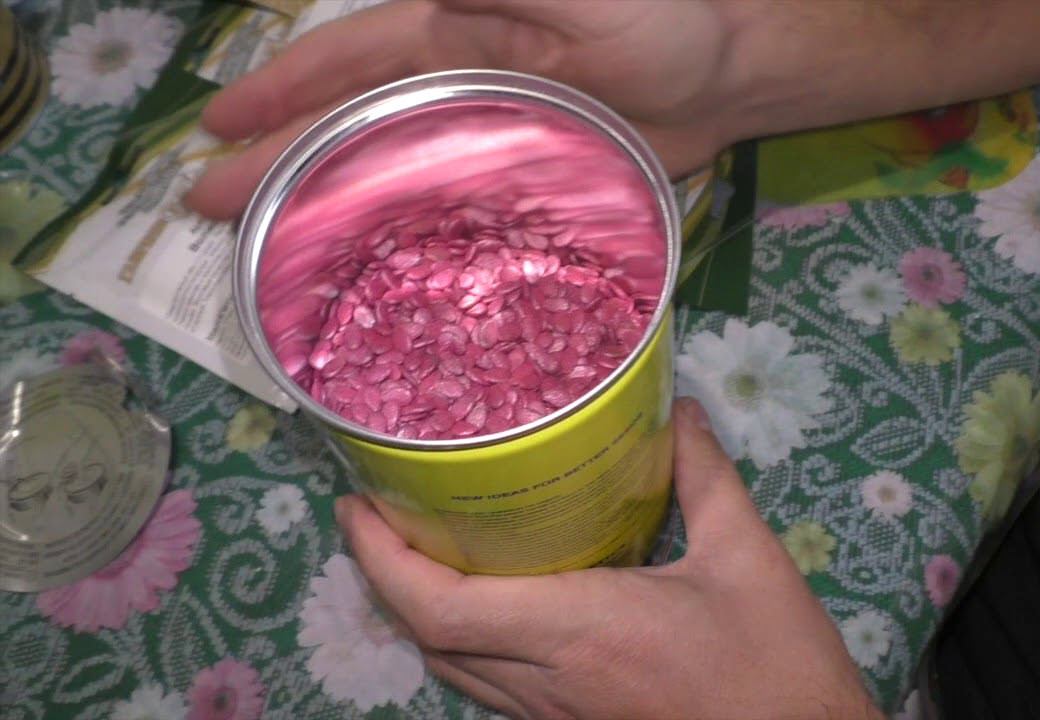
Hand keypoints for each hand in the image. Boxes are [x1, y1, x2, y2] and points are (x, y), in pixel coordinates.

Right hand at [185, 0, 747, 219]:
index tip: (216, 126)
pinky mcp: (529, 190)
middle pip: (352, 130)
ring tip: (273, 255)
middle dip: (280, 164)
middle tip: (210, 211)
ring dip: (332, 211)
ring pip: (392, 180)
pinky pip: (454, 219)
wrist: (731, 71)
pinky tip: (380, 280)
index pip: (347, 64)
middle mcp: (456, 92)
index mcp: (451, 37)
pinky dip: (411, 244)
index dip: (280, 92)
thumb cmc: (657, 15)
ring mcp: (489, 146)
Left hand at [334, 398, 881, 719]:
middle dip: (385, 576)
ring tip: (418, 547)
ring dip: (419, 611)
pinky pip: (488, 686)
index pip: (442, 607)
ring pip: (452, 670)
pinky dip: (461, 638)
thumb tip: (677, 410)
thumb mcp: (746, 556)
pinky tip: (486, 600)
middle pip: (428, 638)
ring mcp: (554, 714)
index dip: (382, 560)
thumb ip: (704, 476)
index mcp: (578, 630)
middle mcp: (546, 681)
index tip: (358, 505)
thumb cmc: (775, 663)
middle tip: (382, 510)